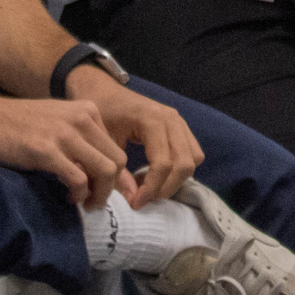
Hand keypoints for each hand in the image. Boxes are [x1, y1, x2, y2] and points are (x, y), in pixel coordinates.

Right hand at [0, 92, 130, 208]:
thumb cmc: (18, 123)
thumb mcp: (58, 120)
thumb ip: (80, 137)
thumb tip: (99, 167)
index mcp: (87, 110)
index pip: (116, 148)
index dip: (114, 175)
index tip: (101, 190)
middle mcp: (82, 118)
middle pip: (117, 161)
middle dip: (111, 188)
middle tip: (96, 202)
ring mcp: (65, 134)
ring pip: (105, 171)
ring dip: (99, 194)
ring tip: (85, 203)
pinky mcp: (47, 151)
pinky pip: (79, 180)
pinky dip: (78, 195)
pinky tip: (68, 198)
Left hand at [71, 69, 205, 206]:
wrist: (103, 90)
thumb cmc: (101, 113)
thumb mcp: (103, 144)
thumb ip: (118, 174)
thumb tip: (134, 200)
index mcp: (152, 120)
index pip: (163, 163)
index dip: (151, 188)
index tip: (135, 203)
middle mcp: (171, 119)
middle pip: (184, 164)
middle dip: (166, 188)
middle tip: (143, 200)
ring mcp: (179, 121)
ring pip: (193, 159)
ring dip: (175, 180)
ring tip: (150, 188)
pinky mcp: (180, 127)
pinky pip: (193, 153)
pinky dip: (180, 169)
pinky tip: (157, 176)